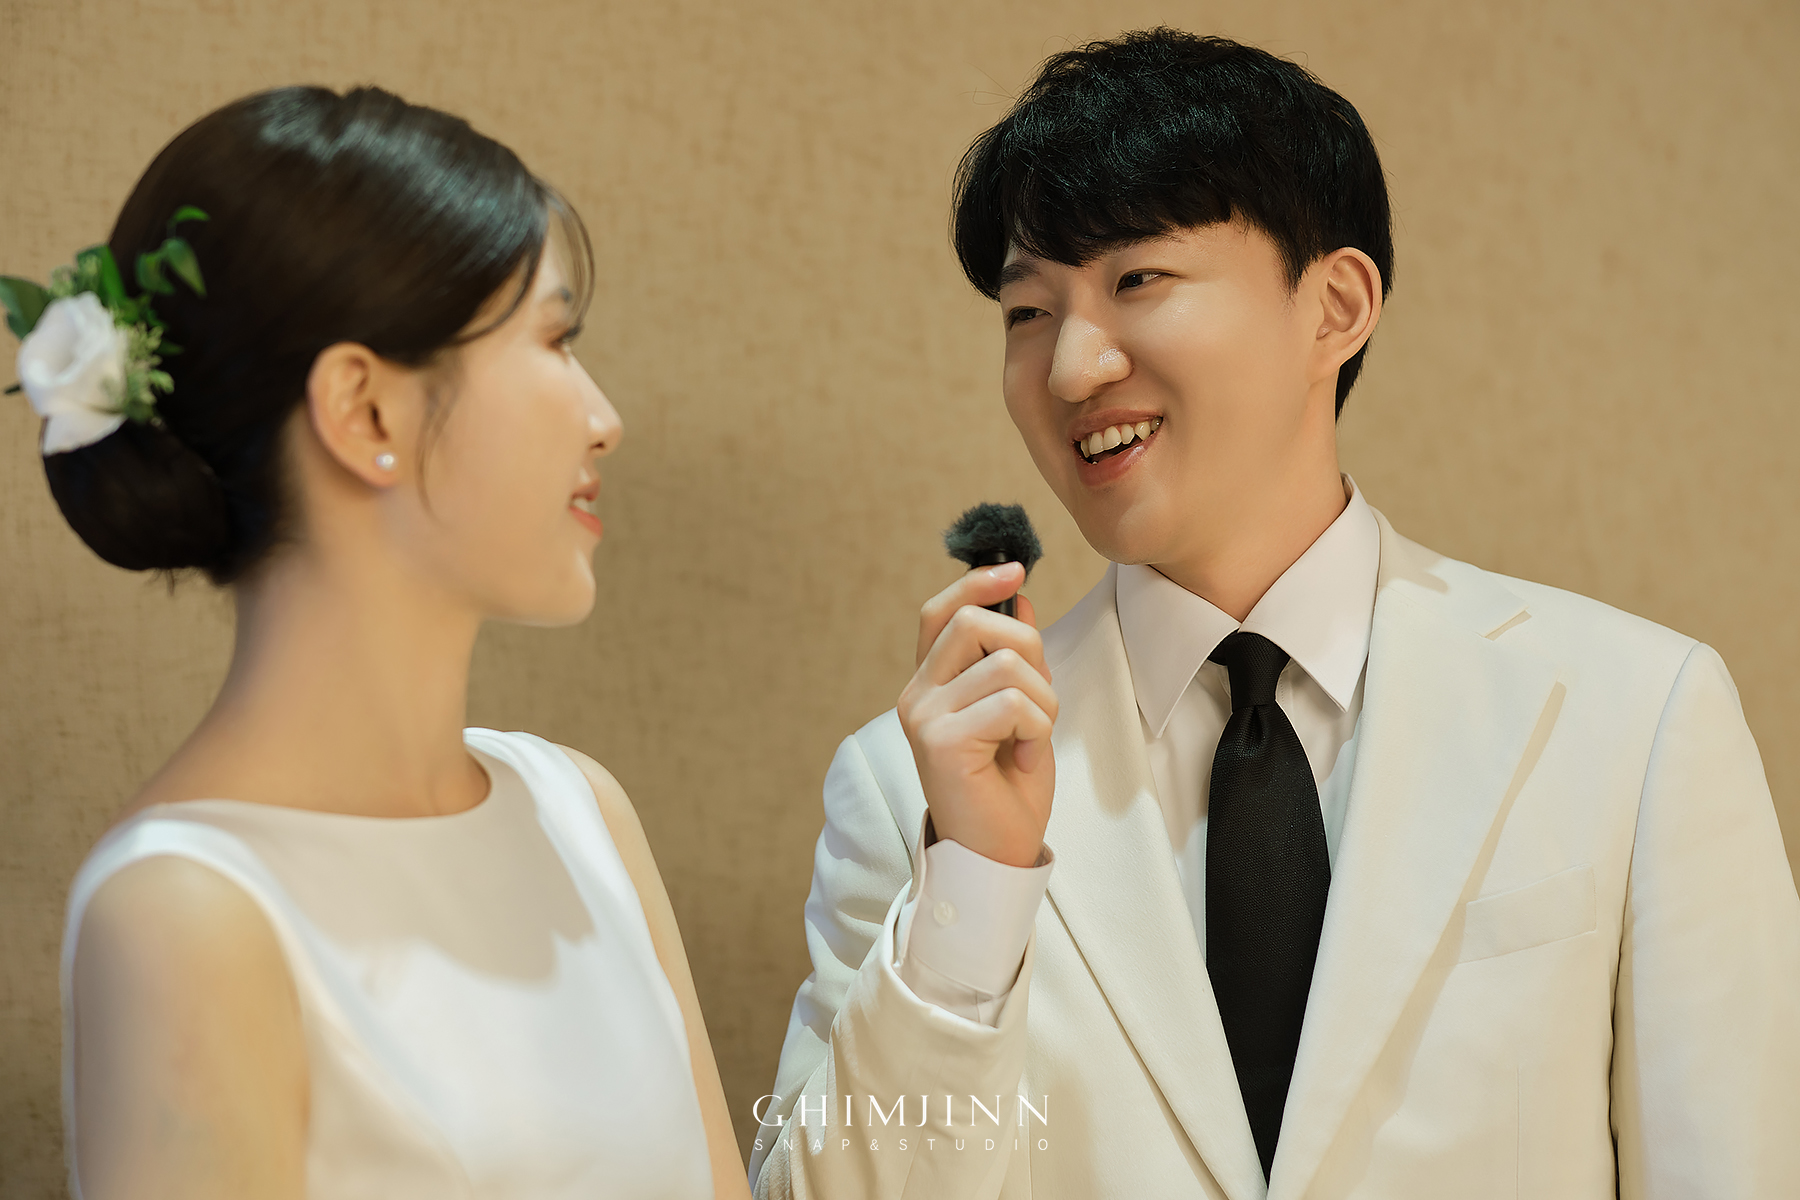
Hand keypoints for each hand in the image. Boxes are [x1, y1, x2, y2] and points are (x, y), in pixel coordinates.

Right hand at [897, 562, 1056, 867]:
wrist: (996, 853)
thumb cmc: (1006, 787)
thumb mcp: (1020, 712)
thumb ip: (1013, 660)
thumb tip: (1021, 600)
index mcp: (931, 684)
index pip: (941, 612)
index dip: (976, 584)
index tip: (1017, 571)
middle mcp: (917, 695)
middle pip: (976, 624)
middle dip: (1030, 650)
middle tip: (1039, 701)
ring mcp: (924, 717)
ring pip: (1004, 663)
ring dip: (1042, 701)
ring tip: (1033, 740)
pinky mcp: (941, 741)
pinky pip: (1012, 703)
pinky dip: (1036, 728)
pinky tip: (1024, 759)